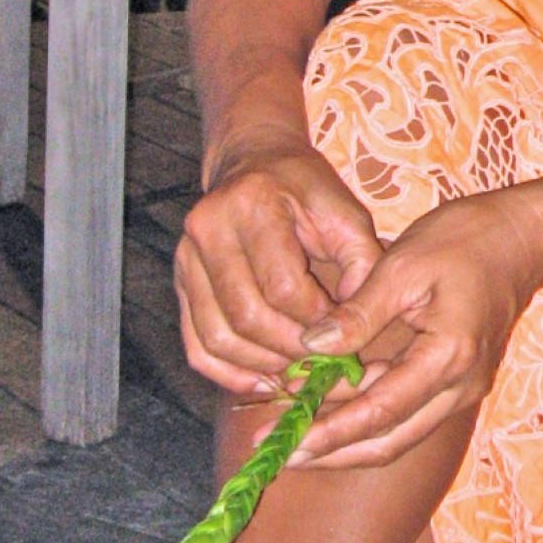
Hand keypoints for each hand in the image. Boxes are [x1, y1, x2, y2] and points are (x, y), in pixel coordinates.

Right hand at [174, 139, 385, 397]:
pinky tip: (261, 379)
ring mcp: (186, 257)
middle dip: (289, 348)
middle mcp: (210, 228)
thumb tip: (353, 325)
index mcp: (254, 204)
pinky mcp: (180, 282)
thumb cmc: (306, 191)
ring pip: (218, 336)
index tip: (342, 330)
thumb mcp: (346, 212)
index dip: (315, 319)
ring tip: (296, 370)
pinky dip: (227, 371)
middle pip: (247, 315)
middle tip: (321, 361)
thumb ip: (361, 264)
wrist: (252, 163)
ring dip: (261, 365)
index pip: (282, 285)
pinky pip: (196, 343)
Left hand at [290, 191, 542, 467]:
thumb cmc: (466, 240)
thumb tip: (311, 347)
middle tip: (273, 452)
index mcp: (448, 357)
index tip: (281, 439)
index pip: (379, 411)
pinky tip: (326, 416)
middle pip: (387, 441)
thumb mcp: (405, 265)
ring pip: (395, 437)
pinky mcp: (453, 384)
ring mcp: (461, 390)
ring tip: (290, 442)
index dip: (328, 431)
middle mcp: (459, 386)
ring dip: (343, 444)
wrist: (522, 238)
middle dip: (328, 452)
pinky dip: (363, 423)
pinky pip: (404, 417)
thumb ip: (359, 313)